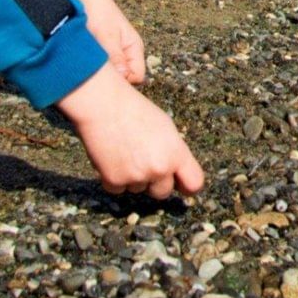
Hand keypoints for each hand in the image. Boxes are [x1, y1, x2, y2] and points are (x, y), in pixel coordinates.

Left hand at [56, 0, 144, 83]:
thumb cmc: (95, 9)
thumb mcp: (105, 34)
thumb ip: (115, 56)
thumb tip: (125, 78)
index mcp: (134, 47)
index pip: (137, 77)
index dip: (123, 82)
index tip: (105, 79)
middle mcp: (125, 52)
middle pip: (124, 78)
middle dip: (111, 80)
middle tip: (92, 76)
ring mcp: (111, 52)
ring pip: (110, 73)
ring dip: (98, 73)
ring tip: (84, 67)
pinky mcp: (97, 51)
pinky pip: (98, 67)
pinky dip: (89, 67)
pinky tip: (78, 64)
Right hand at [58, 66, 203, 198]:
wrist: (103, 105)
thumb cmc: (134, 110)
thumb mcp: (165, 128)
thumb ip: (174, 152)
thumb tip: (177, 172)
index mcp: (177, 154)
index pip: (194, 183)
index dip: (187, 186)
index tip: (180, 185)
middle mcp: (160, 168)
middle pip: (163, 192)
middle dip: (154, 183)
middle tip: (143, 162)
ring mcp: (137, 176)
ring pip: (138, 189)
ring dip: (132, 178)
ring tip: (124, 151)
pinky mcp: (115, 181)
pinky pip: (117, 189)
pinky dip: (112, 178)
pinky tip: (111, 156)